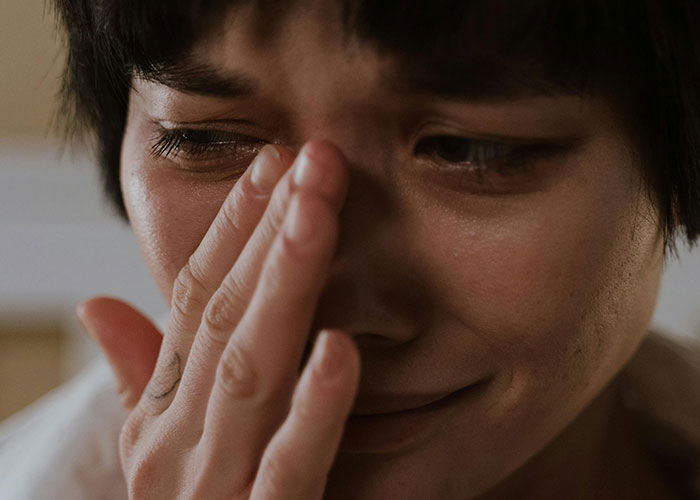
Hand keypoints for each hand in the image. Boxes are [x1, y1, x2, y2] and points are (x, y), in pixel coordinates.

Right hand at [78, 141, 360, 498]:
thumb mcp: (164, 451)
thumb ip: (144, 378)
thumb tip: (100, 304)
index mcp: (160, 416)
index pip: (194, 300)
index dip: (232, 229)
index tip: (275, 165)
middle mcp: (176, 444)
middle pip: (225, 317)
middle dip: (269, 233)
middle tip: (313, 159)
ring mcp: (212, 490)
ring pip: (249, 373)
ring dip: (285, 288)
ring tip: (317, 213)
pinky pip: (288, 471)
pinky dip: (313, 410)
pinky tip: (343, 350)